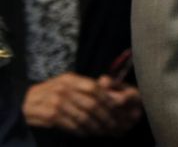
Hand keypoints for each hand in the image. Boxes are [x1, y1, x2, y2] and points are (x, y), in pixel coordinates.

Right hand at [22, 72, 140, 136]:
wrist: (25, 102)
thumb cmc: (51, 93)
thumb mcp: (67, 84)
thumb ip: (87, 87)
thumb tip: (113, 94)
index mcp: (70, 79)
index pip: (94, 88)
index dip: (108, 99)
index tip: (117, 109)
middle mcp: (63, 89)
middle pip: (91, 104)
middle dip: (106, 116)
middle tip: (114, 125)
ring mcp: (56, 102)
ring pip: (83, 117)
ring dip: (96, 126)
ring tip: (103, 131)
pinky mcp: (50, 115)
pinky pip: (71, 125)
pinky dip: (82, 131)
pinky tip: (88, 133)